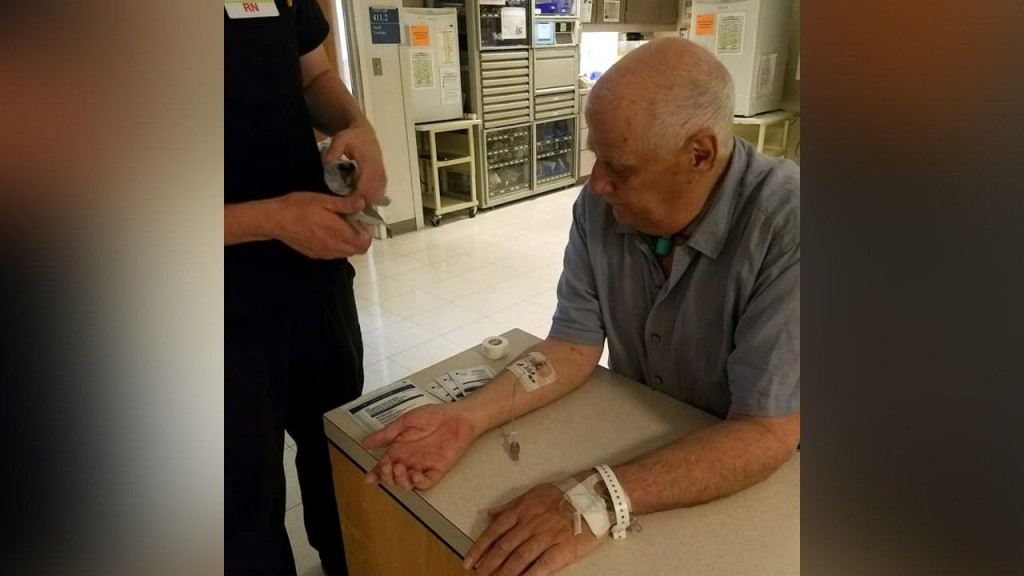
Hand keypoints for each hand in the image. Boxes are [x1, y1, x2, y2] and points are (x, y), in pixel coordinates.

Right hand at [269, 192, 370, 258]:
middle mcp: (333, 247)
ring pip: (347, 253)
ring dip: (351, 242)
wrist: (275, 220)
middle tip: (354, 222)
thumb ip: (345, 204)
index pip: (364, 242)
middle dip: (361, 237)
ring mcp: (324, 253)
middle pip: (358, 250)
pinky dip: (339, 246)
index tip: (362, 219)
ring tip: (343, 227)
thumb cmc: (299, 206)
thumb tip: (363, 204)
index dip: (368, 231)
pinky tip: (330, 233)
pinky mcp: (316, 255)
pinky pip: (335, 254)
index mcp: (337, 232)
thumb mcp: (323, 200)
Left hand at [323, 121, 387, 204]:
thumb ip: (334, 149)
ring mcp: (382, 175)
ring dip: (367, 204)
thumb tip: (328, 161)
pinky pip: (380, 193)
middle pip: (372, 195)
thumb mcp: (340, 138)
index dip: (356, 199)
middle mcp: (378, 171)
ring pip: (378, 196)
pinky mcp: (383, 177)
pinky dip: (371, 200)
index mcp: (368, 163)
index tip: (344, 206)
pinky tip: (361, 203)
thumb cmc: (352, 137)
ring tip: (353, 208)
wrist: (365, 133)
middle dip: (361, 204)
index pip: (365, 187)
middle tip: (347, 211)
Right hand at [362, 404, 475, 489]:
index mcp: (399, 449)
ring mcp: (423, 466)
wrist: (456, 416)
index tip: (369, 478)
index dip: (376, 474)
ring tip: (400, 468)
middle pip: (393, 478)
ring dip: (401, 480)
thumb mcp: (405, 422)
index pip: (383, 466)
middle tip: (388, 467)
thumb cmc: (432, 416)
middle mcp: (409, 460)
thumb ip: (386, 434)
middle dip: (387, 477)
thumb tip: (365, 442)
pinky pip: (426, 483)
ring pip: (407, 483)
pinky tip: (416, 475)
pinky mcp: (437, 470)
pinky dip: (419, 483)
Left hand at [464, 483, 601, 575]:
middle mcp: (530, 524)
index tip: (469, 561)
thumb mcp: (533, 493)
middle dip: (488, 565)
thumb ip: (510, 505)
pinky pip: (542, 566)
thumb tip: (490, 514)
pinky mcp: (561, 550)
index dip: (479, 548)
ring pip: (519, 558)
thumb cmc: (563, 495)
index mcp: (522, 510)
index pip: (495, 531)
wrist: (593, 498)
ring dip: (504, 573)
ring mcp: (546, 537)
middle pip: (504, 548)